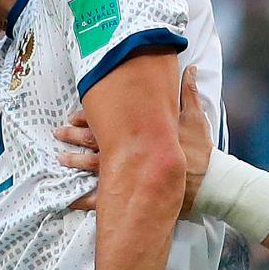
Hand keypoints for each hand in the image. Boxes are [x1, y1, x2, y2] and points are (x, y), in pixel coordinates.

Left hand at [56, 65, 212, 212]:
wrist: (210, 184)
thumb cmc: (200, 152)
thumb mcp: (195, 119)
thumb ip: (188, 93)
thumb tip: (192, 69)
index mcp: (140, 134)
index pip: (107, 122)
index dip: (88, 118)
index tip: (73, 116)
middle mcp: (131, 154)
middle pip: (95, 143)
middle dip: (74, 137)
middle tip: (58, 133)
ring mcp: (130, 176)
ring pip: (94, 168)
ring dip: (75, 162)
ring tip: (59, 158)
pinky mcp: (134, 195)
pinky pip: (104, 200)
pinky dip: (86, 200)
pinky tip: (70, 200)